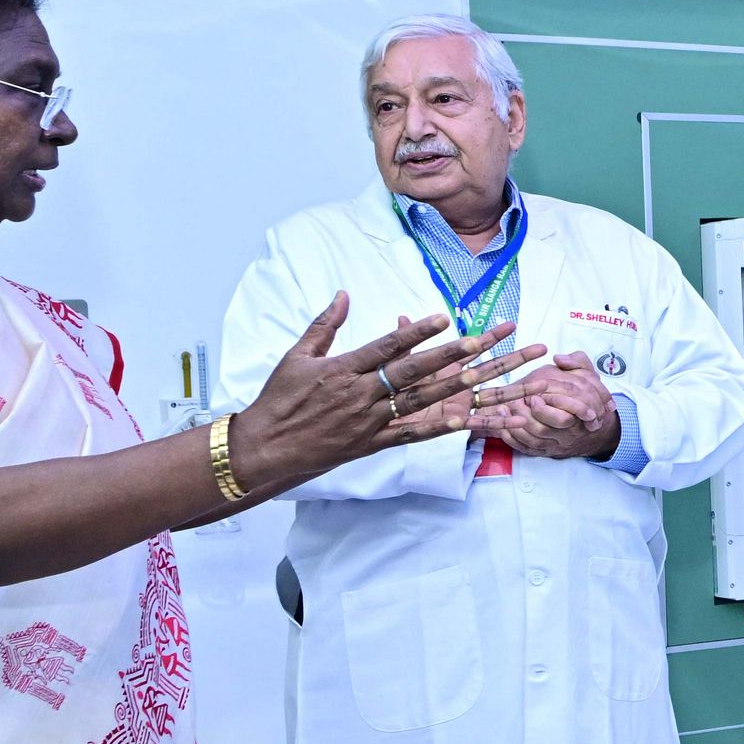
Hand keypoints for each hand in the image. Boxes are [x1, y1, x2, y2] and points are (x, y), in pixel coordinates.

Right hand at [235, 297, 535, 486]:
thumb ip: (325, 324)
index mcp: (342, 369)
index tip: (443, 316)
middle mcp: (359, 394)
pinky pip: (409, 435)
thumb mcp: (297, 356)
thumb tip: (344, 294)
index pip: (387, 346)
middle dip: (447, 354)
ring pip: (417, 400)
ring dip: (450, 386)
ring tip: (479, 373)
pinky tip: (462, 420)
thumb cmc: (278, 399)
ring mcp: (368, 421)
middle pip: (410, 371)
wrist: (264, 448)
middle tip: (477, 340)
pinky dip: (435, 428)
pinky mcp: (370, 444)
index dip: (417, 331)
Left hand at [469, 352, 623, 459]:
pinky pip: (528, 449)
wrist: (595, 428)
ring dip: (516, 427)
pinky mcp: (547, 451)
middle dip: (526, 417)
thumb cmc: (589, 396)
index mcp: (579, 414)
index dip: (545, 408)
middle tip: (512, 402)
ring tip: (502, 410)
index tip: (531, 396)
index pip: (563, 416)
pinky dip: (514, 440)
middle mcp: (568, 432)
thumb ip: (577, 362)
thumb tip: (559, 359)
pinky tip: (502, 427)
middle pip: (544, 430)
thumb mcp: (589, 375)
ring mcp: (557, 443)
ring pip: (534, 441)